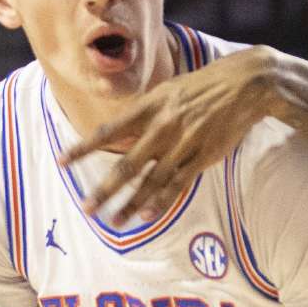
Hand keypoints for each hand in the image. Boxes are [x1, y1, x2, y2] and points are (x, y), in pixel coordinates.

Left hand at [58, 46, 280, 222]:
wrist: (244, 84)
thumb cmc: (201, 87)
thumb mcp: (167, 91)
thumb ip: (143, 114)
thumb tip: (119, 137)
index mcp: (150, 106)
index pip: (109, 130)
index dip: (84, 147)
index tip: (63, 161)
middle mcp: (163, 126)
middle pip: (128, 164)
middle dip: (106, 188)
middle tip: (88, 207)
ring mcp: (183, 143)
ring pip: (152, 180)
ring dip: (131, 203)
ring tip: (114, 222)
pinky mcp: (203, 156)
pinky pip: (179, 183)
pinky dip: (162, 200)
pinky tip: (148, 215)